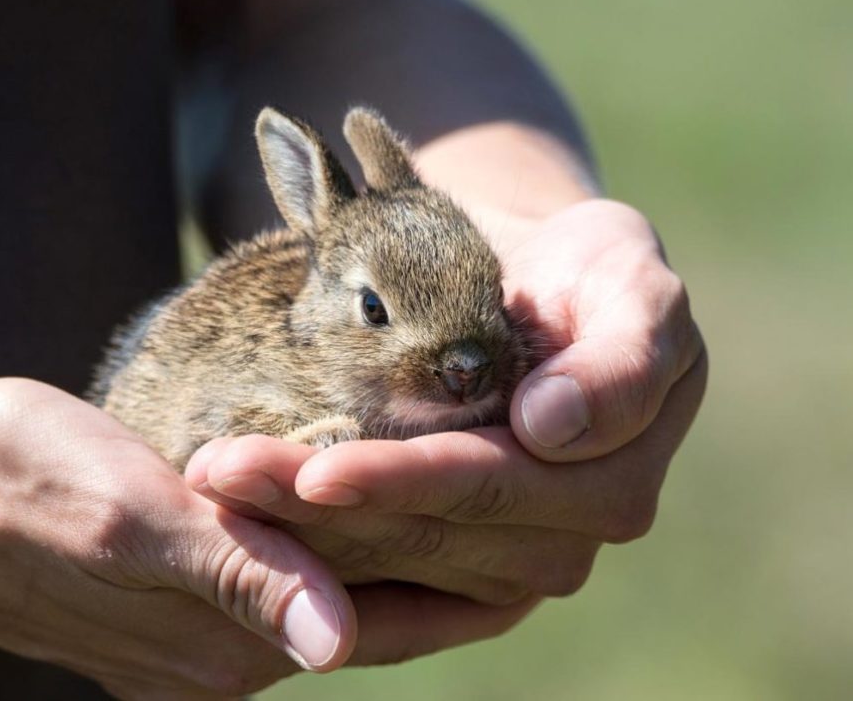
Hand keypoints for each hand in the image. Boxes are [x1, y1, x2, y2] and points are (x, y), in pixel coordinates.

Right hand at [0, 379, 532, 698]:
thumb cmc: (23, 486)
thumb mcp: (134, 522)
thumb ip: (241, 581)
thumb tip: (337, 646)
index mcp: (226, 643)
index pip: (382, 626)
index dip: (465, 593)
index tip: (539, 560)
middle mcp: (223, 657)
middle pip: (369, 619)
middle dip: (450, 581)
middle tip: (534, 535)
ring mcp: (196, 637)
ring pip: (332, 602)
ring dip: (399, 565)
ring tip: (471, 520)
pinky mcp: (174, 607)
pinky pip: (284, 586)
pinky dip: (339, 555)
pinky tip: (362, 521)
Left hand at [189, 199, 704, 603]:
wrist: (558, 299)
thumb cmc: (597, 280)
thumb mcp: (637, 292)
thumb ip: (621, 360)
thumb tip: (547, 427)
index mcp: (619, 476)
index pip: (496, 486)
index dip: (408, 482)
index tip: (320, 473)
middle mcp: (573, 538)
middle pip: (432, 532)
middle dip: (324, 508)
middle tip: (222, 474)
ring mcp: (522, 559)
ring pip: (397, 559)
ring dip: (300, 532)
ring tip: (215, 486)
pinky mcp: (473, 566)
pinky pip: (387, 572)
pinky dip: (315, 551)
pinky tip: (246, 524)